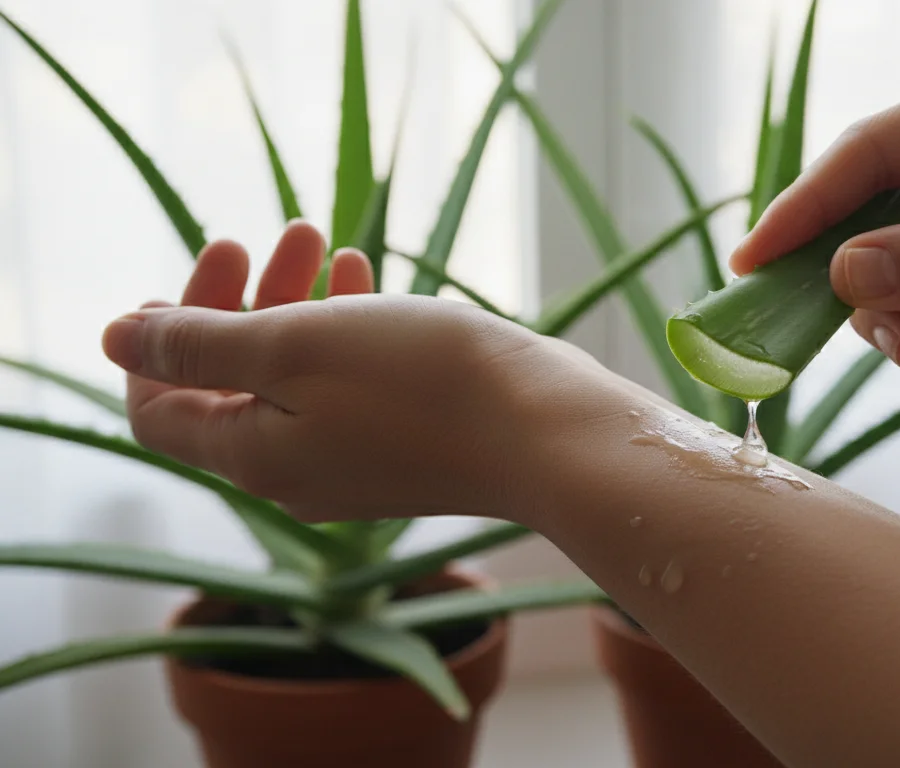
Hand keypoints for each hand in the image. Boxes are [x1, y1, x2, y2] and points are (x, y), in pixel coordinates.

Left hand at [102, 230, 629, 522]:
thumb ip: (198, 344)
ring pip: (293, 379)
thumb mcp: (296, 346)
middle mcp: (294, 471)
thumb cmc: (425, 386)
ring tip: (326, 238)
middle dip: (241, 300)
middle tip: (279, 234)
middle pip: (228, 384)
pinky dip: (344, 331)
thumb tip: (113, 336)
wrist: (550, 435)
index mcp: (252, 455)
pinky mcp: (404, 449)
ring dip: (296, 303)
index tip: (218, 257)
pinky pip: (347, 387)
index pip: (159, 404)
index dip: (164, 330)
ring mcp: (353, 464)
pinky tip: (371, 280)